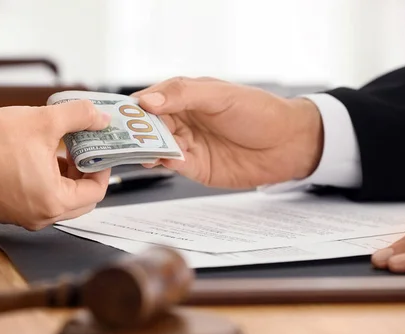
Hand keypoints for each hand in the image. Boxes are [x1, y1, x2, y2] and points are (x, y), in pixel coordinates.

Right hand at [0, 100, 110, 230]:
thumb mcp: (46, 120)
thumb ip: (81, 117)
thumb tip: (102, 119)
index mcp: (54, 202)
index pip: (96, 192)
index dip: (102, 168)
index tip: (98, 148)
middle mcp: (41, 218)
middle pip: (81, 200)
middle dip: (85, 174)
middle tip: (83, 149)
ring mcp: (23, 218)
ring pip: (61, 201)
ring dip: (67, 177)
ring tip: (61, 150)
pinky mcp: (10, 212)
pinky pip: (41, 201)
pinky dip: (48, 183)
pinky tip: (41, 158)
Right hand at [134, 77, 323, 187]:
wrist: (289, 144)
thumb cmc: (259, 112)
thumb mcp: (220, 95)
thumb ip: (183, 95)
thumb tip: (147, 101)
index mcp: (184, 98)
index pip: (148, 101)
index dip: (131, 108)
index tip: (116, 115)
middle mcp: (182, 121)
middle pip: (146, 128)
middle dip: (133, 133)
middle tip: (120, 138)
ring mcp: (187, 145)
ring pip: (156, 148)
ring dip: (146, 150)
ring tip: (139, 150)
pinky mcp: (196, 167)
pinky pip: (174, 165)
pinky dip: (166, 162)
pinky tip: (166, 159)